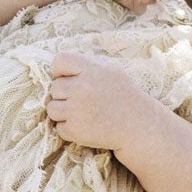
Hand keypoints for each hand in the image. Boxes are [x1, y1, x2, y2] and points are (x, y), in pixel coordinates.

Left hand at [46, 53, 164, 151]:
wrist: (139, 126)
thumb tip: (59, 68)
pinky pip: (59, 127)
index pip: (60, 60)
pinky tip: (86, 125)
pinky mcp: (75, 130)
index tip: (67, 79)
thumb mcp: (111, 71)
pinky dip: (69, 128)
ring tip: (82, 113)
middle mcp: (82, 88)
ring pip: (52, 108)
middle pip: (54, 87)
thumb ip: (87, 67)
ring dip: (63, 112)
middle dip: (64, 95)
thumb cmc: (125, 97)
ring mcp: (77, 110)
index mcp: (92, 69)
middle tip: (82, 101)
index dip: (59, 70)